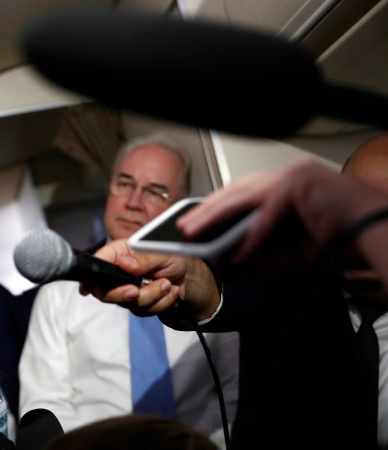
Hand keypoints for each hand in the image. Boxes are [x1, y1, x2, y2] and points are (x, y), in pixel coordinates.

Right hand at [79, 239, 185, 315]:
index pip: (97, 265)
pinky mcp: (138, 304)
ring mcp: (126, 291)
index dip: (88, 278)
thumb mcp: (160, 252)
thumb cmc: (169, 256)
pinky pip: (144, 311)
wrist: (184, 274)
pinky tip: (168, 291)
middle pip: (105, 293)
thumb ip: (143, 258)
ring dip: (152, 296)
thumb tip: (124, 264)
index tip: (87, 289)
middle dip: (123, 294)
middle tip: (137, 290)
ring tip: (166, 283)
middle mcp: (118, 273)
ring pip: (129, 304)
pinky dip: (161, 303)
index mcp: (118, 254)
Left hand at [177, 158, 387, 267]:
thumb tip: (246, 263)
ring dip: (216, 217)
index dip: (217, 206)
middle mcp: (288, 174)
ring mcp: (293, 175)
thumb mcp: (299, 249)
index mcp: (288, 182)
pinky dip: (252, 236)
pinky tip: (238, 252)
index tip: (197, 219)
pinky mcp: (299, 184)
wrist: (381, 231)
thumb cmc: (347, 235)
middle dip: (209, 210)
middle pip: (236, 191)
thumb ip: (271, 253)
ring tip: (195, 232)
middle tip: (187, 226)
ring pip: (243, 197)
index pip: (243, 191)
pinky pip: (267, 215)